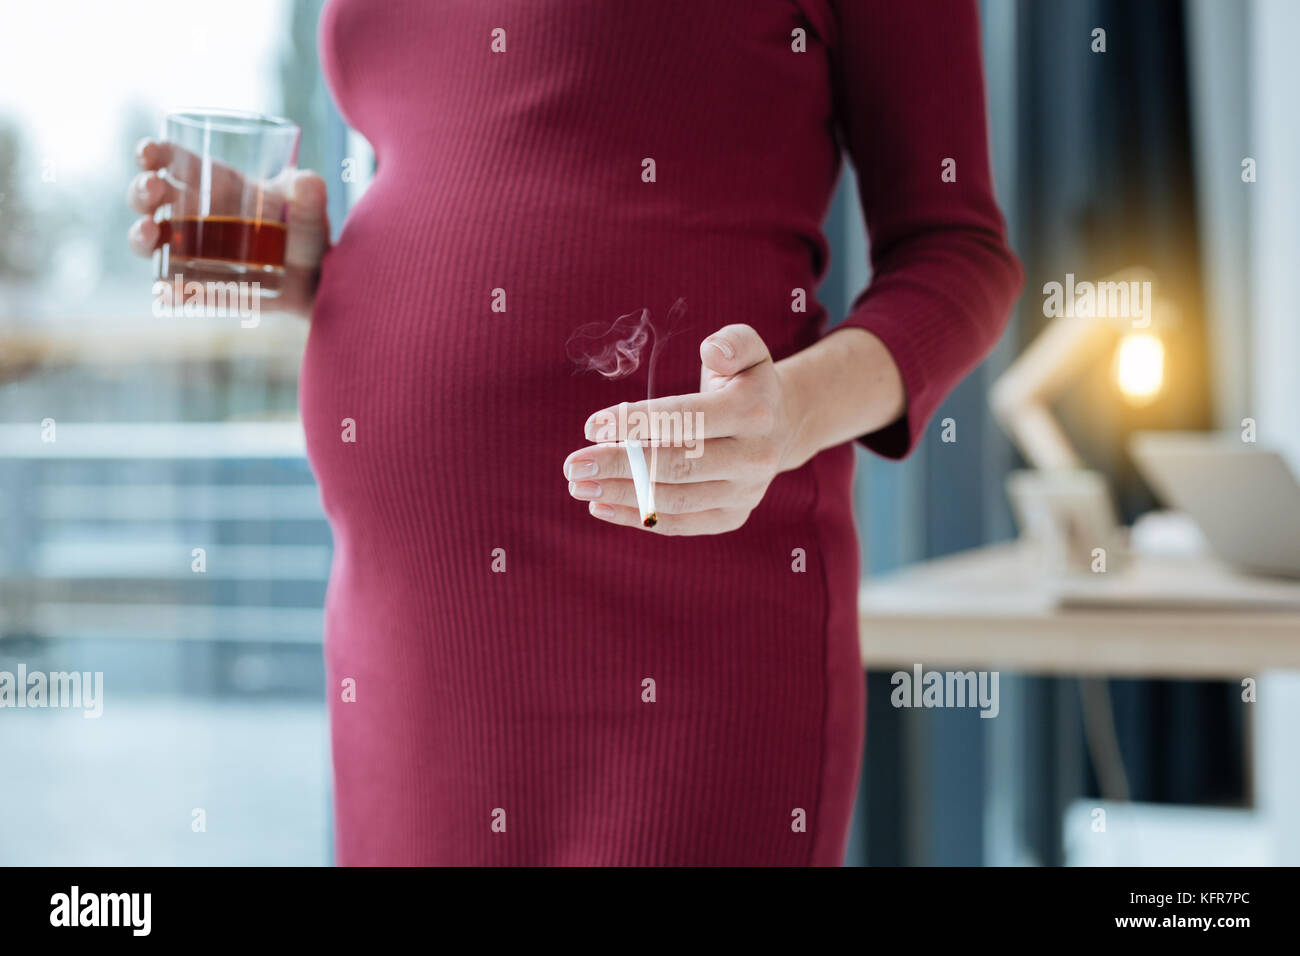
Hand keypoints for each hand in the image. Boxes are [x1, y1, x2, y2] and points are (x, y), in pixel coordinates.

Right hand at [125, 139, 328, 317]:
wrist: (317, 280)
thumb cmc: (307, 233)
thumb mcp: (310, 210)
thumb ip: (310, 193)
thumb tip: (308, 183)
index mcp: (212, 182)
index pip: (171, 159)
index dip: (152, 152)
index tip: (148, 153)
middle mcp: (193, 213)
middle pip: (149, 197)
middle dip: (141, 190)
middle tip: (151, 190)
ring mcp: (191, 251)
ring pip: (149, 241)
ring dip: (139, 235)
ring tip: (149, 232)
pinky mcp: (199, 286)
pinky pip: (174, 290)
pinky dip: (167, 292)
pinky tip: (168, 292)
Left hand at [563, 324, 802, 534]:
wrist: (779, 428)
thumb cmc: (744, 383)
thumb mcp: (747, 350)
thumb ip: (732, 342)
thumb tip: (711, 351)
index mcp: (754, 412)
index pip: (685, 418)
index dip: (635, 423)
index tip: (590, 426)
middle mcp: (754, 457)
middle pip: (676, 465)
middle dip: (618, 465)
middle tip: (572, 465)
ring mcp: (745, 493)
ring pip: (674, 500)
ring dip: (621, 495)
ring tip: (579, 486)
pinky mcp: (732, 517)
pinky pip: (680, 523)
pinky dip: (637, 518)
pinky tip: (600, 506)